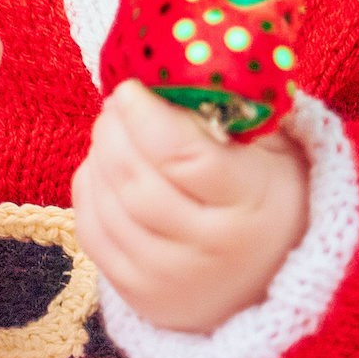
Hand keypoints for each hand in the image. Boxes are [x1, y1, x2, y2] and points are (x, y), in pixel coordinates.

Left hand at [71, 78, 309, 334]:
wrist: (269, 278)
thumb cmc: (264, 195)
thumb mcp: (269, 150)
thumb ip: (231, 109)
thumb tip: (174, 63)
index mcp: (249, 205)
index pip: (182, 157)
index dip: (145, 117)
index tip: (129, 87)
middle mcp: (209, 250)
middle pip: (136, 180)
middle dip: (114, 130)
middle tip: (115, 103)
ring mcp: (170, 277)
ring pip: (109, 204)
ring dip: (98, 155)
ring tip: (110, 129)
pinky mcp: (138, 295)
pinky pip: (92, 232)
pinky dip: (89, 190)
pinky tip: (102, 167)